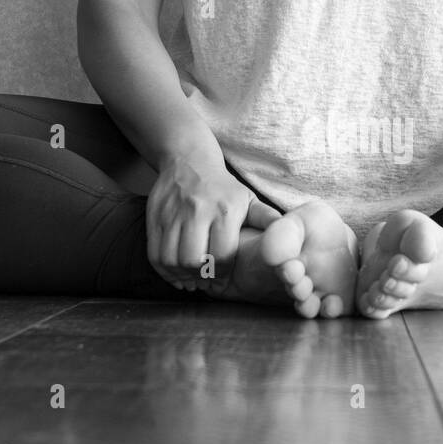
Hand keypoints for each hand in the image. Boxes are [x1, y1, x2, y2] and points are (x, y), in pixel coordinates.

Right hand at [146, 152, 279, 290]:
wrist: (188, 160)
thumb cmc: (223, 188)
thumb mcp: (248, 200)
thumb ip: (266, 220)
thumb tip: (289, 238)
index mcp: (225, 210)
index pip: (222, 255)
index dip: (221, 274)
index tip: (222, 281)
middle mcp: (197, 211)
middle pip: (193, 260)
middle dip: (199, 278)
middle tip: (204, 283)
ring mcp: (173, 214)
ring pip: (171, 259)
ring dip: (180, 277)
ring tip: (189, 281)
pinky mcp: (155, 216)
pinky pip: (154, 252)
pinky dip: (163, 270)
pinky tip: (174, 274)